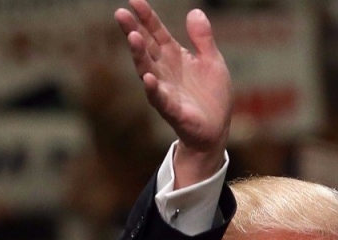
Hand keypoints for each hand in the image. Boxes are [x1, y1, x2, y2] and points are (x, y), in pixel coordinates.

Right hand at [115, 0, 231, 184]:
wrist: (217, 128)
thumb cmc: (212, 94)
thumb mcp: (213, 61)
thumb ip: (203, 38)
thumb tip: (195, 11)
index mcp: (174, 56)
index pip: (156, 32)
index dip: (146, 17)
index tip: (135, 0)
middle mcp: (164, 70)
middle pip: (146, 47)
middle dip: (133, 31)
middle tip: (121, 13)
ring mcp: (165, 89)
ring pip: (147, 69)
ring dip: (139, 55)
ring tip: (133, 37)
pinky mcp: (172, 109)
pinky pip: (160, 98)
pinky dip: (154, 89)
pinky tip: (149, 78)